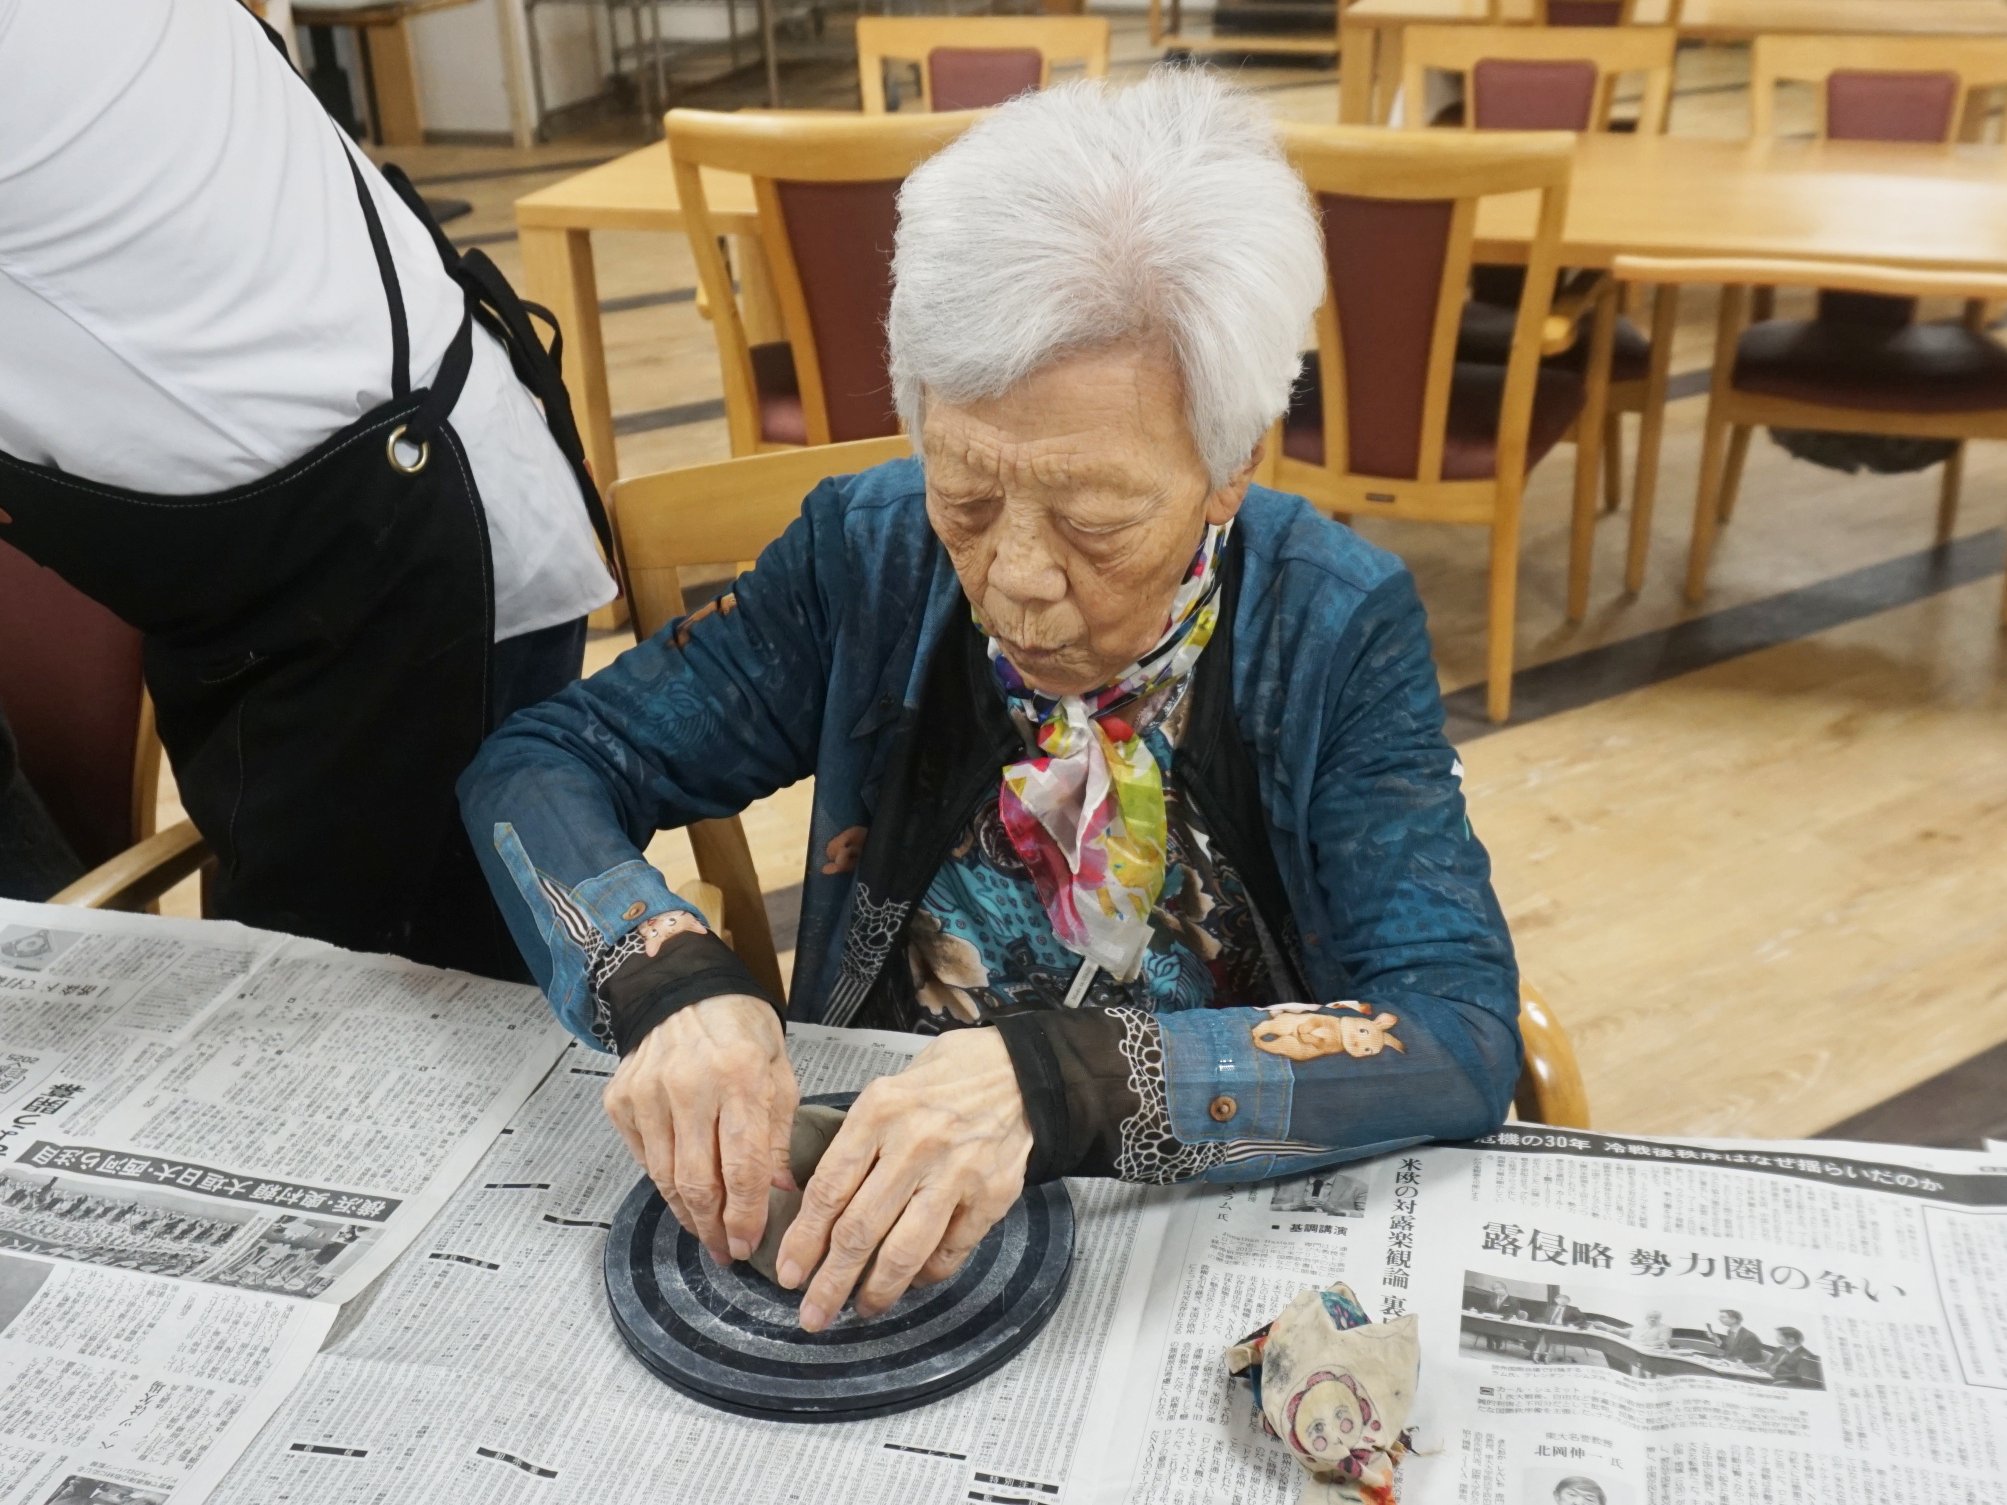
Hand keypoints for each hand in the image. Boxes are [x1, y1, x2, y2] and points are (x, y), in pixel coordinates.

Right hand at [602, 993, 797, 1264]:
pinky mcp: (620, 1099)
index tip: (748, 1245)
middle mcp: (688, 1087)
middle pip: (697, 1181)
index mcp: (739, 1077)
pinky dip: (663, 1180)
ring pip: (665, 1177)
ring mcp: (647, 1094)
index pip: (742, 1167)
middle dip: (713, 1227)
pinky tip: (682, 1191)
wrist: (683, 988)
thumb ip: (778, 1134)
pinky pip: (643, 1157)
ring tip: (706, 1232)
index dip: (745, 1215)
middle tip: (725, 1251)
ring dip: (687, 1214)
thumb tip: (778, 1192)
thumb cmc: (741, 1030)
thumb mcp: (778, 1073)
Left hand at [774, 1028, 1031, 1331]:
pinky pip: (949, 1251)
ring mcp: (956, 1173)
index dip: (803, 1241)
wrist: (1020, 1070)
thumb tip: (820, 1208)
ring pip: (903, 1251)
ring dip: (876, 1290)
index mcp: (879, 1113)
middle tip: (813, 1312)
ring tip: (861, 1308)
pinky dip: (926, 1274)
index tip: (790, 1272)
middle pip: (858, 1230)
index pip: (828, 1190)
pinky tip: (911, 1281)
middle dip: (829, 1281)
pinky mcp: (991, 1196)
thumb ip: (857, 1143)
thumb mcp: (887, 1092)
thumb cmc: (947, 1079)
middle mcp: (915, 1144)